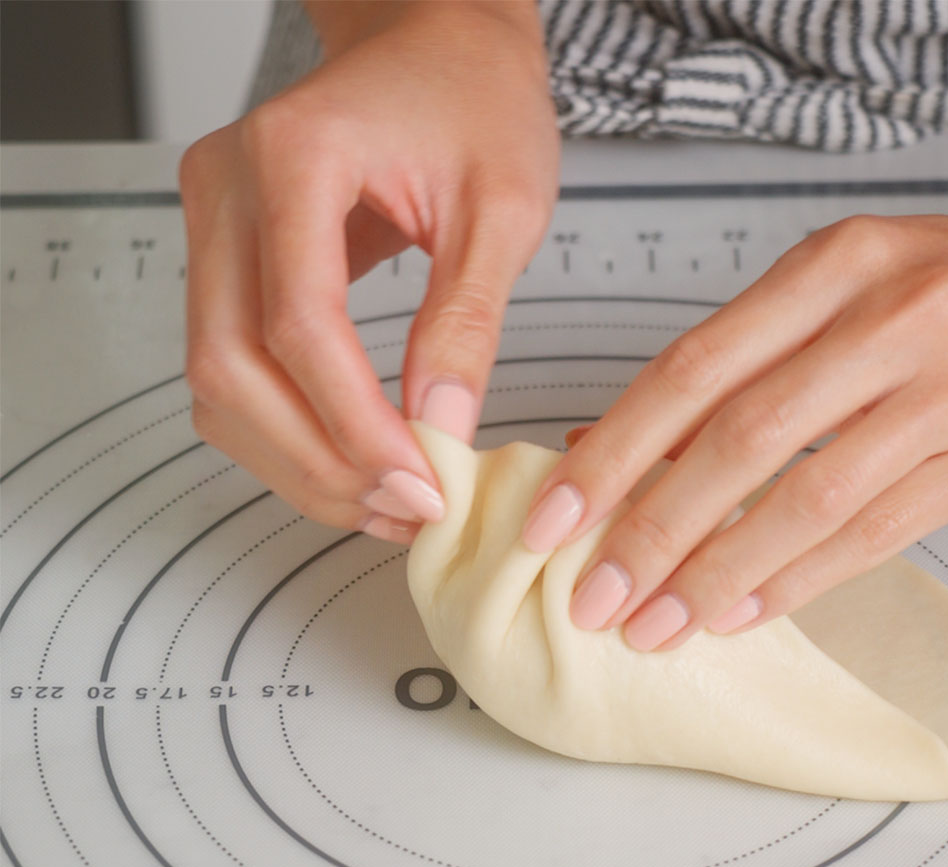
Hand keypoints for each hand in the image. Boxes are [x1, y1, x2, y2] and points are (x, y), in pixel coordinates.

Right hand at [179, 0, 558, 544]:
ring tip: (385, 504)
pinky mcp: (227, 259)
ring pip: (217, 383)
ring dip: (295, 462)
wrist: (437, 46)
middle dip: (318, 461)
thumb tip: (438, 432)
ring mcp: (214, 224)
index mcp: (294, 157)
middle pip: (231, 366)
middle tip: (403, 511)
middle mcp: (227, 188)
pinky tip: (354, 465)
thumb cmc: (475, 101)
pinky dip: (285, 433)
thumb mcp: (504, 208)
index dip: (354, 424)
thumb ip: (466, 322)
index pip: (298, 323)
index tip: (422, 485)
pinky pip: (233, 369)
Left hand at [522, 169, 947, 649]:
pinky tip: (745, 612)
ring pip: (804, 495)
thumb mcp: (856, 289)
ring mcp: (945, 387)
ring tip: (657, 625)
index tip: (552, 518)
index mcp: (832, 267)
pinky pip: (877, 531)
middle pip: (735, 438)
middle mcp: (884, 316)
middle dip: (647, 529)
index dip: (610, 455)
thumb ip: (745, 365)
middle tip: (593, 595)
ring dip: (716, 572)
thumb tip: (622, 439)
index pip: (689, 370)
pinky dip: (799, 579)